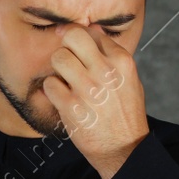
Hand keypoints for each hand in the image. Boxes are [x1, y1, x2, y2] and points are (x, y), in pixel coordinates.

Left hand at [42, 23, 148, 178]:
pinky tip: (62, 98)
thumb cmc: (125, 112)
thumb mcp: (129, 79)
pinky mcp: (71, 106)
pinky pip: (49, 84)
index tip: (72, 45)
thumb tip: (93, 29)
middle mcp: (105, 71)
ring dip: (58, 69)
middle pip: (73, 37)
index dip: (79, 37)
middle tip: (68, 61)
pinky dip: (52, 91)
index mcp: (122, 62)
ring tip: (66, 81)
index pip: (92, 32)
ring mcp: (87, 88)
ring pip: (58, 58)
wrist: (124, 148)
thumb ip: (111, 55)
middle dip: (66, 47)